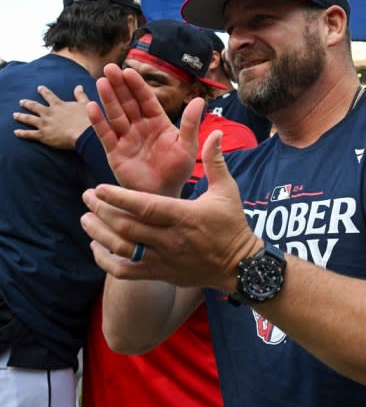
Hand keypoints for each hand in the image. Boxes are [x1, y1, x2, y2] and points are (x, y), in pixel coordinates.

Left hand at [14, 85, 90, 148]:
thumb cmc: (87, 119)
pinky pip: (29, 134)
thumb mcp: (85, 103)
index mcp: (59, 105)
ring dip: (21, 116)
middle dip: (27, 103)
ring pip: (29, 119)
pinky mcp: (43, 135)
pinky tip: (16, 132)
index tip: (39, 87)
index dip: (43, 91)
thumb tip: (79, 86)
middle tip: (21, 101)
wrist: (84, 133)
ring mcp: (45, 124)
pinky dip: (22, 133)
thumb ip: (80, 95)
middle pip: (35, 106)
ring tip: (15, 115)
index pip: (49, 96)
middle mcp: (49, 113)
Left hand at [81, 129, 259, 289]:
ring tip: (85, 219)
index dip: (119, 198)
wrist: (238, 265)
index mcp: (184, 216)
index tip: (98, 187)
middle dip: (102, 211)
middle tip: (86, 197)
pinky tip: (96, 248)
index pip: (145, 207)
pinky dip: (106, 262)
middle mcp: (170, 239)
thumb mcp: (227, 189)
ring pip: (122, 249)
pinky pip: (126, 272)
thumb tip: (216, 132)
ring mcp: (163, 259)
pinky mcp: (160, 273)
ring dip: (99, 234)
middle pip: (127, 227)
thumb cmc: (231, 223)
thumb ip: (215, 161)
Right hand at [88, 63, 201, 195]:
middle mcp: (140, 127)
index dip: (137, 85)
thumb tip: (200, 99)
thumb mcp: (187, 145)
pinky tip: (92, 107)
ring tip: (102, 81)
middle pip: (127, 102)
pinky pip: (105, 135)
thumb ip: (191, 123)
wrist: (164, 195)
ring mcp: (126, 138)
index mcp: (158, 122)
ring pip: (115, 114)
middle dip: (119, 85)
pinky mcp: (115, 153)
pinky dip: (98, 122)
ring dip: (108, 98)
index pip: (146, 99)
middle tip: (110, 67)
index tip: (129, 70)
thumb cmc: (177, 170)